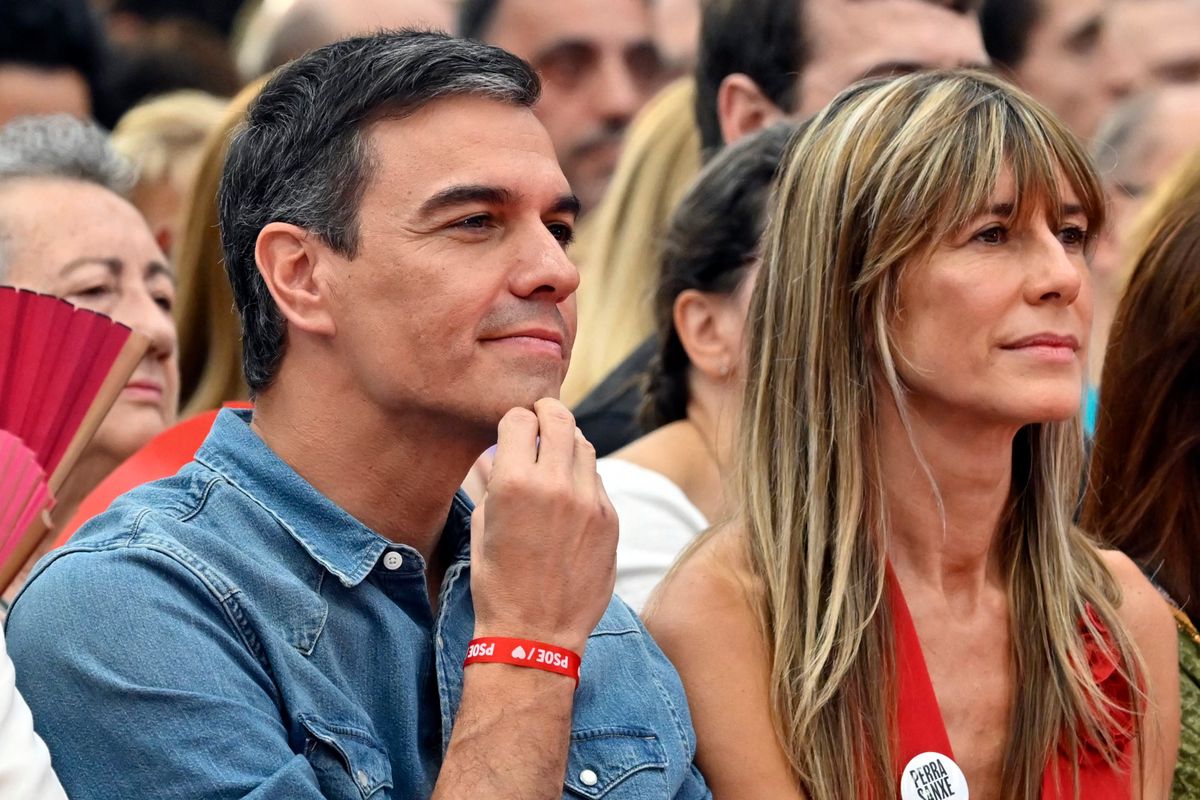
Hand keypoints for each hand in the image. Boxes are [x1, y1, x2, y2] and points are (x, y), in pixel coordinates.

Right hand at [470, 399, 616, 654]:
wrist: (536, 634)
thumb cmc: (498, 583)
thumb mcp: (482, 526)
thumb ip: (491, 482)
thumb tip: (493, 453)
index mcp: (514, 482)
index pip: (520, 419)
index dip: (513, 420)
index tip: (512, 428)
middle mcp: (556, 484)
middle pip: (559, 418)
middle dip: (546, 413)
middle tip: (540, 417)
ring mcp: (589, 501)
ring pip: (583, 445)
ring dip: (567, 442)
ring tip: (555, 454)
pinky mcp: (610, 519)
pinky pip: (597, 479)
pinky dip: (582, 476)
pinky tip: (570, 492)